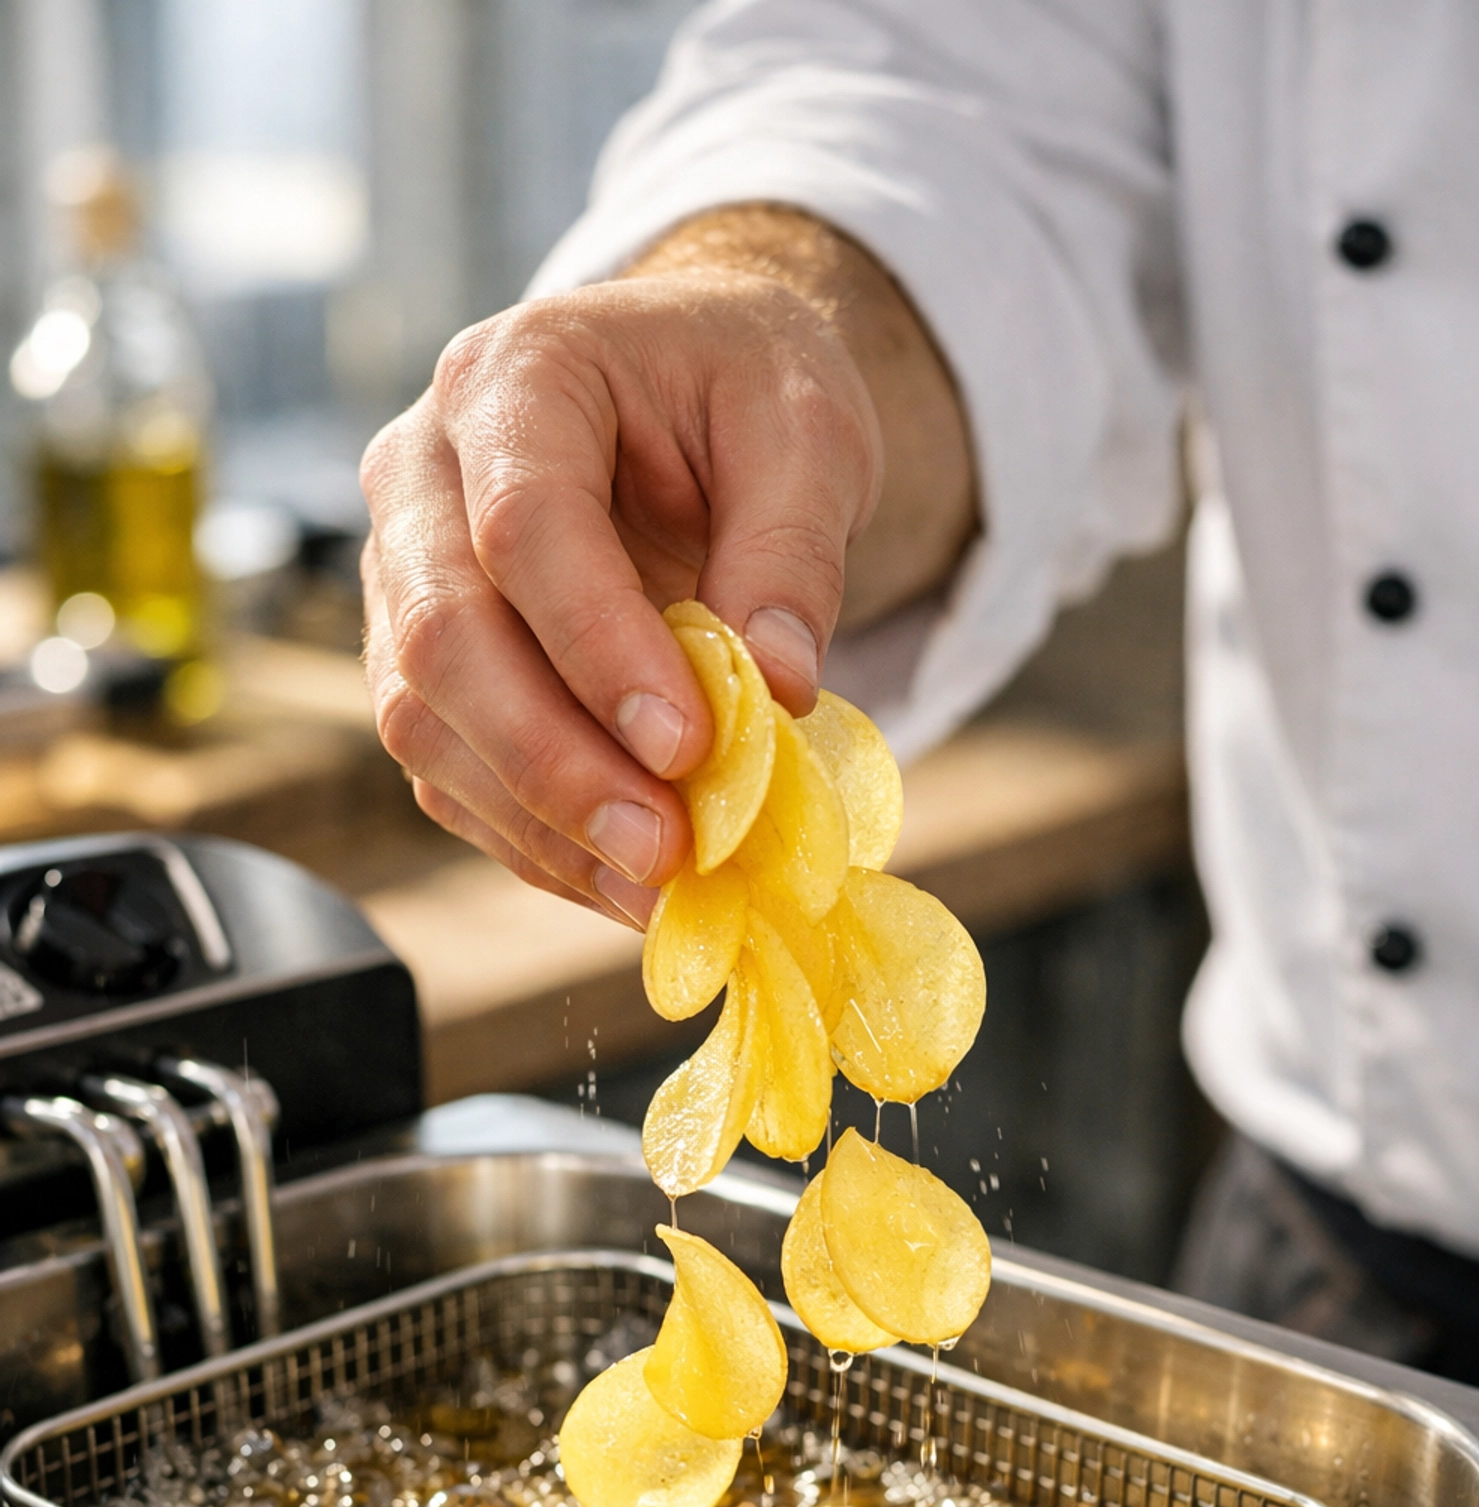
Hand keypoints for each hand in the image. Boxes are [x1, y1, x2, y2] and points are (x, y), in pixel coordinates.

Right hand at [360, 267, 882, 923]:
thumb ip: (794, 549)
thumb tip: (781, 689)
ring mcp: (403, 577)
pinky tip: (621, 882)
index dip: (599, 647)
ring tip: (656, 885)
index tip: (688, 745)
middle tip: (665, 848)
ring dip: (540, 822)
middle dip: (556, 762)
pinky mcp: (421, 667)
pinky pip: (450, 774)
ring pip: (424, 721)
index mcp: (515, 380)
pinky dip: (534, 842)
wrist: (694, 393)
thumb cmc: (742, 393)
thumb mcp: (807, 431)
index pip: (525, 525)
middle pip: (445, 638)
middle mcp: (422, 475)